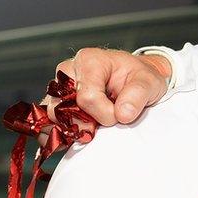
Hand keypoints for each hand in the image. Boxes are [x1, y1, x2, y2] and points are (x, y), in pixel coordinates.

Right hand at [41, 48, 170, 133]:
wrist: (134, 81)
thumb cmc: (139, 78)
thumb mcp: (149, 82)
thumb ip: (137, 96)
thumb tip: (122, 114)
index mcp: (89, 61)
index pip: (87, 96)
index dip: (104, 114)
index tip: (120, 116)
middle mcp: (68, 72)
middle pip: (62, 107)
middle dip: (85, 123)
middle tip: (105, 124)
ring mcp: (59, 89)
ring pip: (52, 116)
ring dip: (73, 129)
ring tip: (95, 128)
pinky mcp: (56, 105)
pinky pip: (48, 124)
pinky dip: (62, 134)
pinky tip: (78, 137)